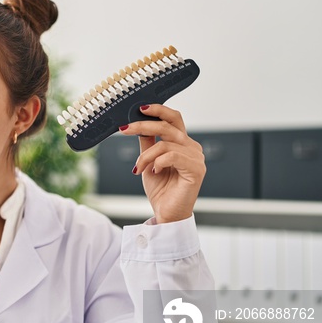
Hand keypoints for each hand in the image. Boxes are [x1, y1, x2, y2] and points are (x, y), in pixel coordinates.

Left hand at [119, 104, 204, 223]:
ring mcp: (197, 158)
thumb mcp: (148, 161)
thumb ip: (147, 142)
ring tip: (139, 168)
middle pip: (168, 126)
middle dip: (143, 125)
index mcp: (183, 143)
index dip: (158, 110)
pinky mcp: (196, 169)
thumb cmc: (161, 190)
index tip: (140, 108)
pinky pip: (172, 155)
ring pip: (165, 143)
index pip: (173, 119)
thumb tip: (139, 123)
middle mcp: (192, 147)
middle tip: (125, 129)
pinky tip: (154, 172)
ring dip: (146, 155)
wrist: (166, 214)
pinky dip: (157, 162)